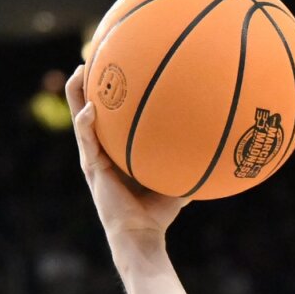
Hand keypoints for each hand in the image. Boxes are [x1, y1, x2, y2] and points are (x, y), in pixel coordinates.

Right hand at [67, 63, 188, 248]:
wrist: (141, 236)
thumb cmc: (159, 214)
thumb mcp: (177, 181)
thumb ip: (189, 161)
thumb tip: (217, 143)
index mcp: (117, 153)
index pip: (112, 118)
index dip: (110, 94)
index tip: (117, 67)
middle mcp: (102, 152)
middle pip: (91, 111)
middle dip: (89, 85)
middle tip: (94, 57)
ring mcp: (93, 159)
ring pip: (81, 120)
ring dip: (77, 95)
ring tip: (81, 70)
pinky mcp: (91, 169)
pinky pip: (86, 140)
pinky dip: (86, 124)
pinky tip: (89, 109)